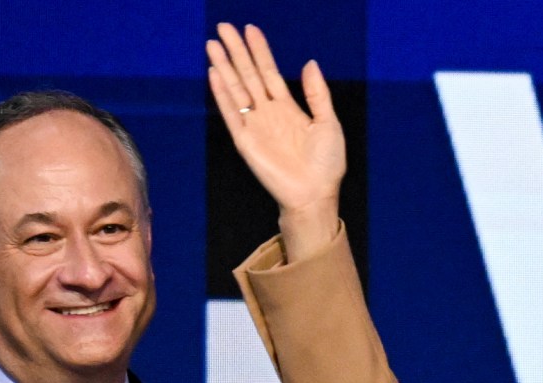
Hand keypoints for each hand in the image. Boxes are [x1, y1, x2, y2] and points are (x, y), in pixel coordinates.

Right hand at [205, 24, 347, 261]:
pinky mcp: (245, 140)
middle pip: (248, 75)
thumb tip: (309, 62)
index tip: (250, 29)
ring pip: (236, 89)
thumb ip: (318, 94)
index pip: (269, 72)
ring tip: (214, 44)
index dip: (260, 51)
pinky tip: (215, 73)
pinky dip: (222, 93)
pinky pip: (231, 112)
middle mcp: (268, 112)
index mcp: (288, 108)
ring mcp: (255, 125)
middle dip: (237, 51)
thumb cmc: (326, 164)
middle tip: (224, 27)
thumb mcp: (329, 124)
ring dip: (225, 67)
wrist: (315, 194)